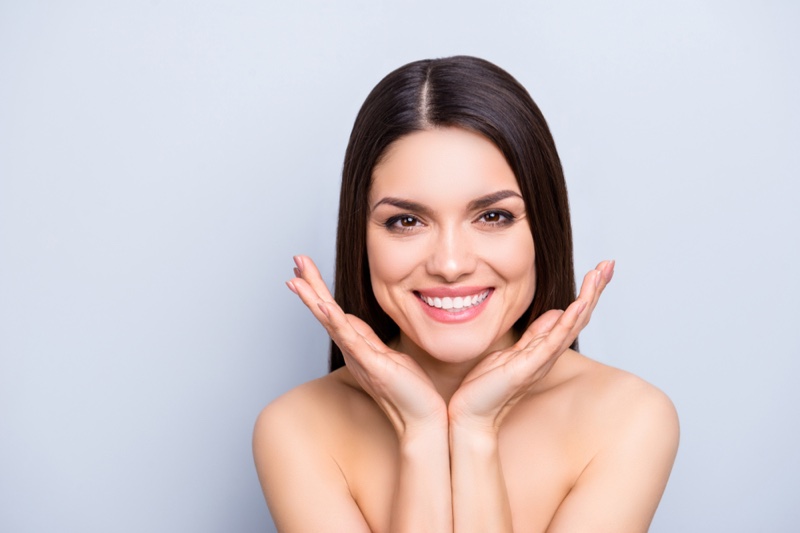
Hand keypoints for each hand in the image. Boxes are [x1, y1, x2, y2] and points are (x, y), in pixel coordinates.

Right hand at [287, 255, 447, 435]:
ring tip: (297, 278)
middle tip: (295, 259)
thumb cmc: (411, 391)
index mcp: (358, 347)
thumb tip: (353, 320)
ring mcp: (360, 358)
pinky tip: (322, 306)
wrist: (423, 418)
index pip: (334, 312)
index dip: (319, 290)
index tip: (304, 269)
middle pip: (326, 312)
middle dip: (310, 285)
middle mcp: (353, 351)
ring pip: (331, 322)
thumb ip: (369, 339)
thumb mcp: (389, 356)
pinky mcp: (372, 365)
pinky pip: (350, 340)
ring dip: (313, 298)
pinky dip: (335, 322)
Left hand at [448, 260, 614, 432]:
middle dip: (594, 290)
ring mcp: (540, 362)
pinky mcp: (527, 369)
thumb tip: (556, 312)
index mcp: (544, 349)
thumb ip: (535, 335)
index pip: (572, 316)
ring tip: (600, 275)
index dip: (586, 292)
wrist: (470, 414)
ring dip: (586, 299)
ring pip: (571, 326)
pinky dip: (567, 323)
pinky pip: (552, 343)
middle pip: (579, 317)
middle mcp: (547, 355)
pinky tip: (578, 305)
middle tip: (609, 264)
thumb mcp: (513, 351)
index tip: (599, 269)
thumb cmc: (487, 386)